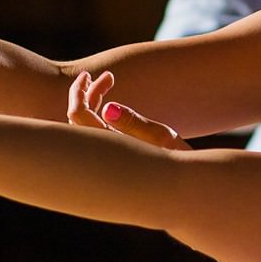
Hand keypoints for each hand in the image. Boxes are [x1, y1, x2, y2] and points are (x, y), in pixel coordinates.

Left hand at [66, 71, 191, 149]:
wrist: (183, 186)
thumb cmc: (177, 160)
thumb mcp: (161, 137)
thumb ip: (132, 122)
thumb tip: (107, 109)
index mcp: (108, 147)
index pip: (78, 114)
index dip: (80, 91)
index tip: (92, 74)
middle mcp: (101, 154)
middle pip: (77, 118)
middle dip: (84, 92)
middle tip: (104, 76)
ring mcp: (103, 157)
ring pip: (83, 125)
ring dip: (90, 101)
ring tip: (108, 82)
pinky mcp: (109, 157)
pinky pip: (91, 132)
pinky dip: (94, 113)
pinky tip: (109, 105)